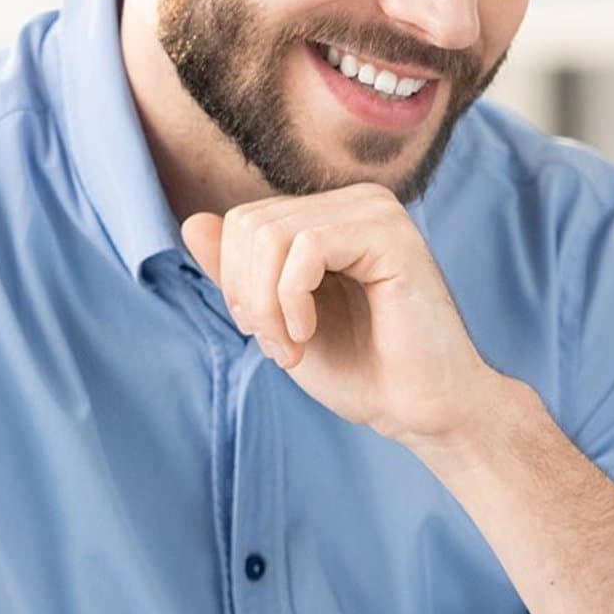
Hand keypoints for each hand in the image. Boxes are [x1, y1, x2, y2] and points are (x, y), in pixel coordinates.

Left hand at [181, 183, 516, 452]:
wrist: (421, 410)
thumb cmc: (360, 370)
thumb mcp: (276, 320)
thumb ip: (238, 274)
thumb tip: (191, 222)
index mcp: (330, 217)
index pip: (242, 222)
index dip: (235, 284)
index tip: (264, 335)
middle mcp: (354, 202)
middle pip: (249, 225)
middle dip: (247, 296)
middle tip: (278, 347)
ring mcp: (376, 212)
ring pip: (270, 234)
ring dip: (266, 306)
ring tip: (292, 347)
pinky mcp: (391, 234)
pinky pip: (305, 248)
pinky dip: (290, 300)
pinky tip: (309, 333)